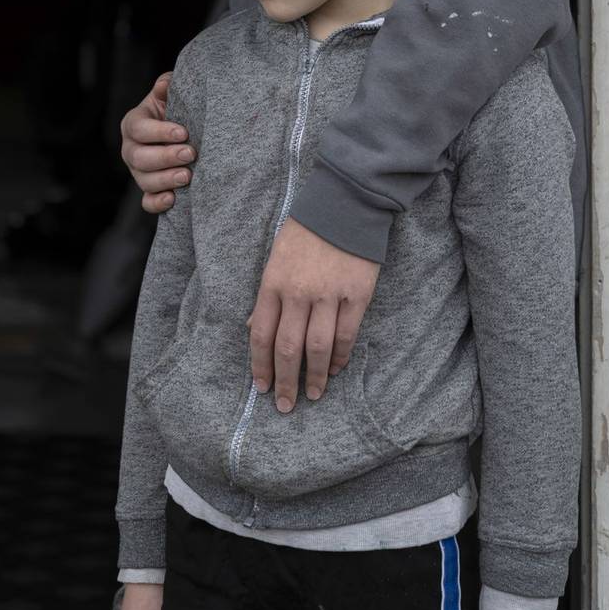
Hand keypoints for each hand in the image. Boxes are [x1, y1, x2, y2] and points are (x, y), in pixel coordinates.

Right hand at [120, 73, 196, 213]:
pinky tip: (173, 199)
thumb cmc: (177, 109)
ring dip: (165, 180)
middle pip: (139, 157)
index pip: (140, 129)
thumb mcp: (171, 95)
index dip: (160, 132)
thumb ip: (167, 87)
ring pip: (143, 180)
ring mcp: (138, 172)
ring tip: (187, 176)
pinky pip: (147, 202)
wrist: (185, 131)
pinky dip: (157, 203)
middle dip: (165, 157)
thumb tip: (166, 83)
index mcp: (134, 123)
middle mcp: (131, 149)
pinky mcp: (149, 190)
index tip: (184, 132)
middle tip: (191, 153)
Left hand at [248, 218, 379, 411]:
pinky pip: (346, 334)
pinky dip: (339, 357)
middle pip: (288, 348)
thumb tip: (251, 326)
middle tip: (285, 405)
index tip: (262, 387)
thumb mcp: (275, 256)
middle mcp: (298, 292)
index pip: (261, 334)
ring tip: (312, 395)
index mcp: (273, 282)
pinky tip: (334, 369)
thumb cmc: (306, 230)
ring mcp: (329, 294)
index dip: (260, 365)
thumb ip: (266, 294)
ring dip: (313, 377)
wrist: (346, 203)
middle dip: (285, 381)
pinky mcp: (357, 294)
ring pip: (317, 347)